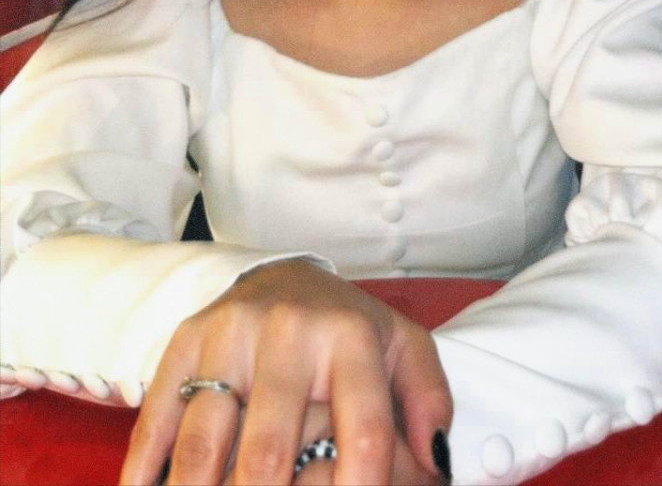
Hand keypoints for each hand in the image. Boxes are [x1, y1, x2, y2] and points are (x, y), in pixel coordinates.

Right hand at [118, 257, 452, 485]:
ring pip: (205, 443)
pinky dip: (149, 470)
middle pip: (268, 453)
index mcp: (350, 336)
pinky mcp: (185, 341)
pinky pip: (159, 418)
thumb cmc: (347, 330)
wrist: (282, 272)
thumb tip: (435, 464)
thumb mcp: (402, 349)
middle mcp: (288, 331)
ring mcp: (230, 336)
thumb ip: (427, 402)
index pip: (363, 432)